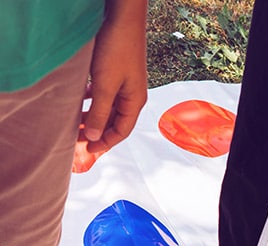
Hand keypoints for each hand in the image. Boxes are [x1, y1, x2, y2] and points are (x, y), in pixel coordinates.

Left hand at [82, 1, 147, 153]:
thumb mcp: (106, 85)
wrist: (122, 18)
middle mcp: (132, 96)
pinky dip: (93, 101)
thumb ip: (100, 112)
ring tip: (78, 122)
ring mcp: (124, 84)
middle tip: (79, 138)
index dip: (105, 142)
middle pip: (115, 121)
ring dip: (94, 116)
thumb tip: (96, 136)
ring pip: (108, 108)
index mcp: (135, 102)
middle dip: (98, 131)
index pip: (121, 131)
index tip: (89, 149)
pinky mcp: (116, 73)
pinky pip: (104, 94)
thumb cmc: (118, 49)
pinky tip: (82, 100)